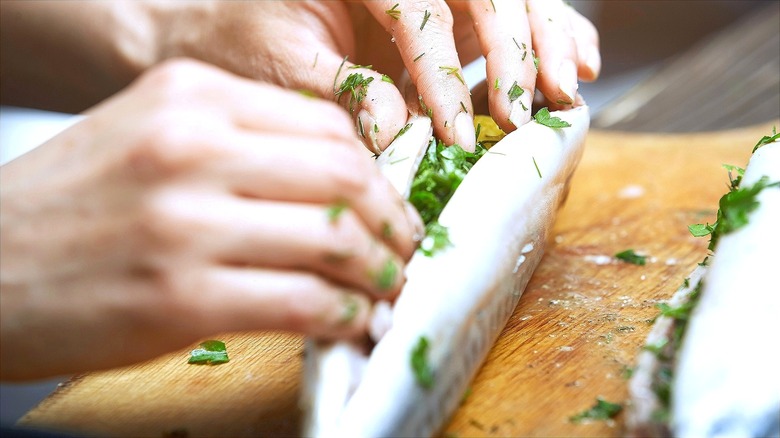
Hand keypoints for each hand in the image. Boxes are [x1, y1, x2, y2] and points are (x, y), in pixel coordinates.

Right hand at [0, 59, 422, 380]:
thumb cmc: (68, 205)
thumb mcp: (148, 136)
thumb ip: (238, 145)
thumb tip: (333, 179)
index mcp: (191, 96)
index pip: (328, 124)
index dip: (377, 169)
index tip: (388, 200)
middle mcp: (192, 148)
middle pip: (346, 174)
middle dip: (393, 220)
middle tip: (403, 246)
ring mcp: (187, 224)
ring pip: (336, 240)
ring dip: (378, 272)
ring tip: (384, 290)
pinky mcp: (182, 299)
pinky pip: (302, 301)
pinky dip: (341, 315)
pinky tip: (348, 321)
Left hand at [152, 0, 598, 151]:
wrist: (221, 34)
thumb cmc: (241, 44)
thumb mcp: (279, 67)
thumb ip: (339, 91)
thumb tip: (396, 130)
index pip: (415, 6)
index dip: (439, 70)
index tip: (452, 131)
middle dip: (510, 50)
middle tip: (521, 110)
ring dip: (545, 38)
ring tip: (565, 86)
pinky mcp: (442, 11)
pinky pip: (504, 15)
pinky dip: (548, 34)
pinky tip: (576, 60)